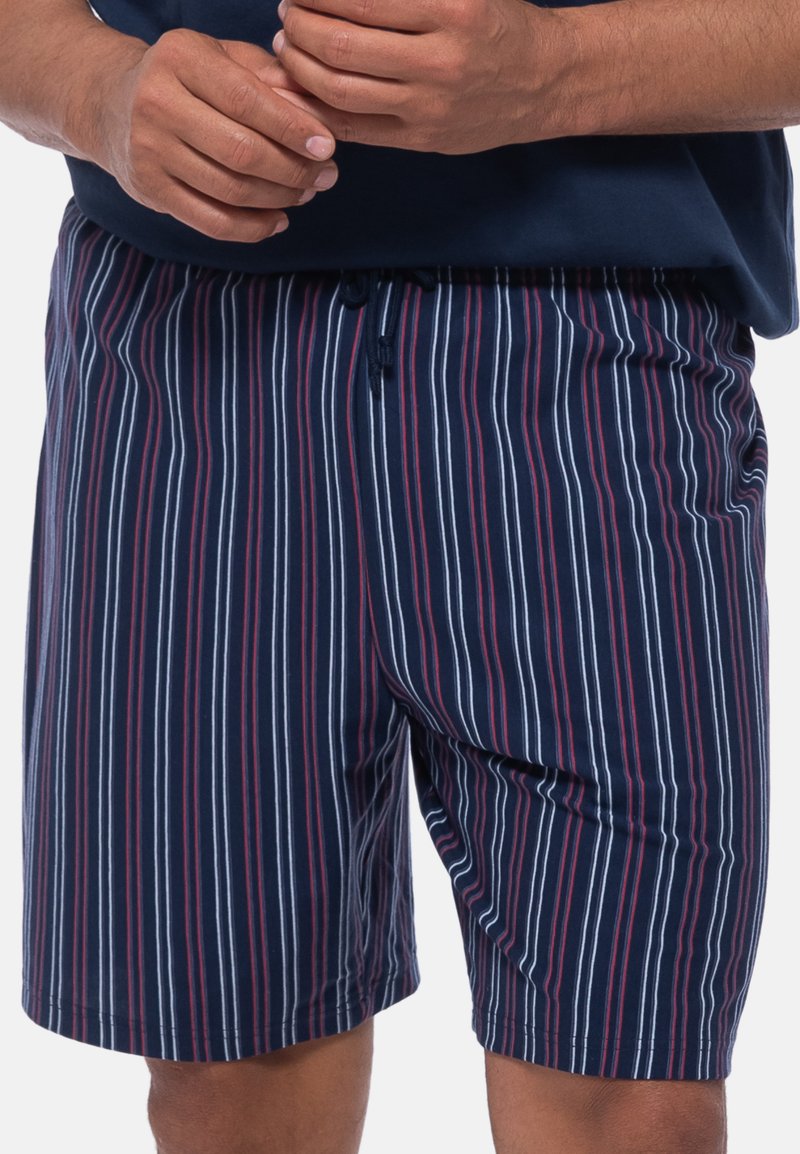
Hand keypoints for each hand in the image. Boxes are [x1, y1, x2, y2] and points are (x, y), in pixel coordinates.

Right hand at [88, 29, 342, 241]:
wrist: (112, 104)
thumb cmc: (187, 80)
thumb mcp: (223, 58)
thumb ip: (271, 77)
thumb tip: (318, 113)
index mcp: (180, 57)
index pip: (246, 99)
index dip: (292, 128)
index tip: (327, 147)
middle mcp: (157, 102)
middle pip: (241, 151)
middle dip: (293, 170)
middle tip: (326, 176)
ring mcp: (149, 150)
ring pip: (230, 190)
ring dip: (279, 199)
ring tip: (306, 193)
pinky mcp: (150, 190)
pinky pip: (211, 222)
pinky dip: (253, 228)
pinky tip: (278, 220)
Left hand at [271, 0, 568, 153]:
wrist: (544, 81)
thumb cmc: (496, 21)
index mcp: (452, 8)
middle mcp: (440, 60)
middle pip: (340, 44)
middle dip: (299, 25)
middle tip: (288, 13)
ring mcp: (429, 106)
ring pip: (339, 89)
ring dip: (299, 66)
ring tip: (290, 47)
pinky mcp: (422, 139)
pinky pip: (353, 127)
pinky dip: (316, 107)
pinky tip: (302, 87)